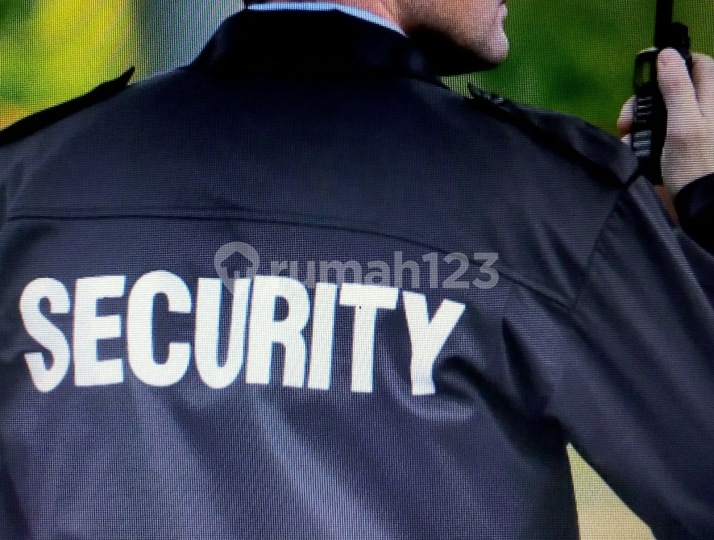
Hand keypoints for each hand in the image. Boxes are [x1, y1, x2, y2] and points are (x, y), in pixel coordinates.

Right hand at [618, 50, 713, 196]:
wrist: (703, 206)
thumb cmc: (698, 168)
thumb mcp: (683, 125)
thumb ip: (676, 88)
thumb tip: (668, 55)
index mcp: (711, 100)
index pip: (697, 64)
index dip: (674, 64)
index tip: (652, 78)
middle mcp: (703, 113)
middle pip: (673, 90)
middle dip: (646, 102)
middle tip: (630, 120)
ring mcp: (691, 132)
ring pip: (661, 115)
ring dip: (640, 126)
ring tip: (630, 141)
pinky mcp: (679, 151)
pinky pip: (656, 137)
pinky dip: (643, 143)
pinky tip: (637, 153)